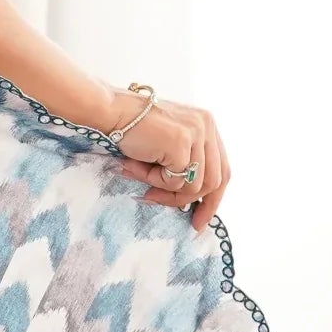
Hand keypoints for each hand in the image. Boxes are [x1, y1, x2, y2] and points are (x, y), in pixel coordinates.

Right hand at [103, 90, 230, 233]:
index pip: (222, 169)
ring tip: (141, 175)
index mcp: (206, 123)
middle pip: (214, 181)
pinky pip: (175, 182)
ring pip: (194, 186)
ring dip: (165, 189)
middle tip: (171, 209)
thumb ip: (184, 163)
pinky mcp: (182, 143)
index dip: (213, 198)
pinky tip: (137, 165)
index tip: (200, 219)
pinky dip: (154, 180)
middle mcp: (207, 125)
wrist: (110, 111)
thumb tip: (188, 203)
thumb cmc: (131, 129)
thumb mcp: (167, 144)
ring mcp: (196, 133)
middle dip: (189, 201)